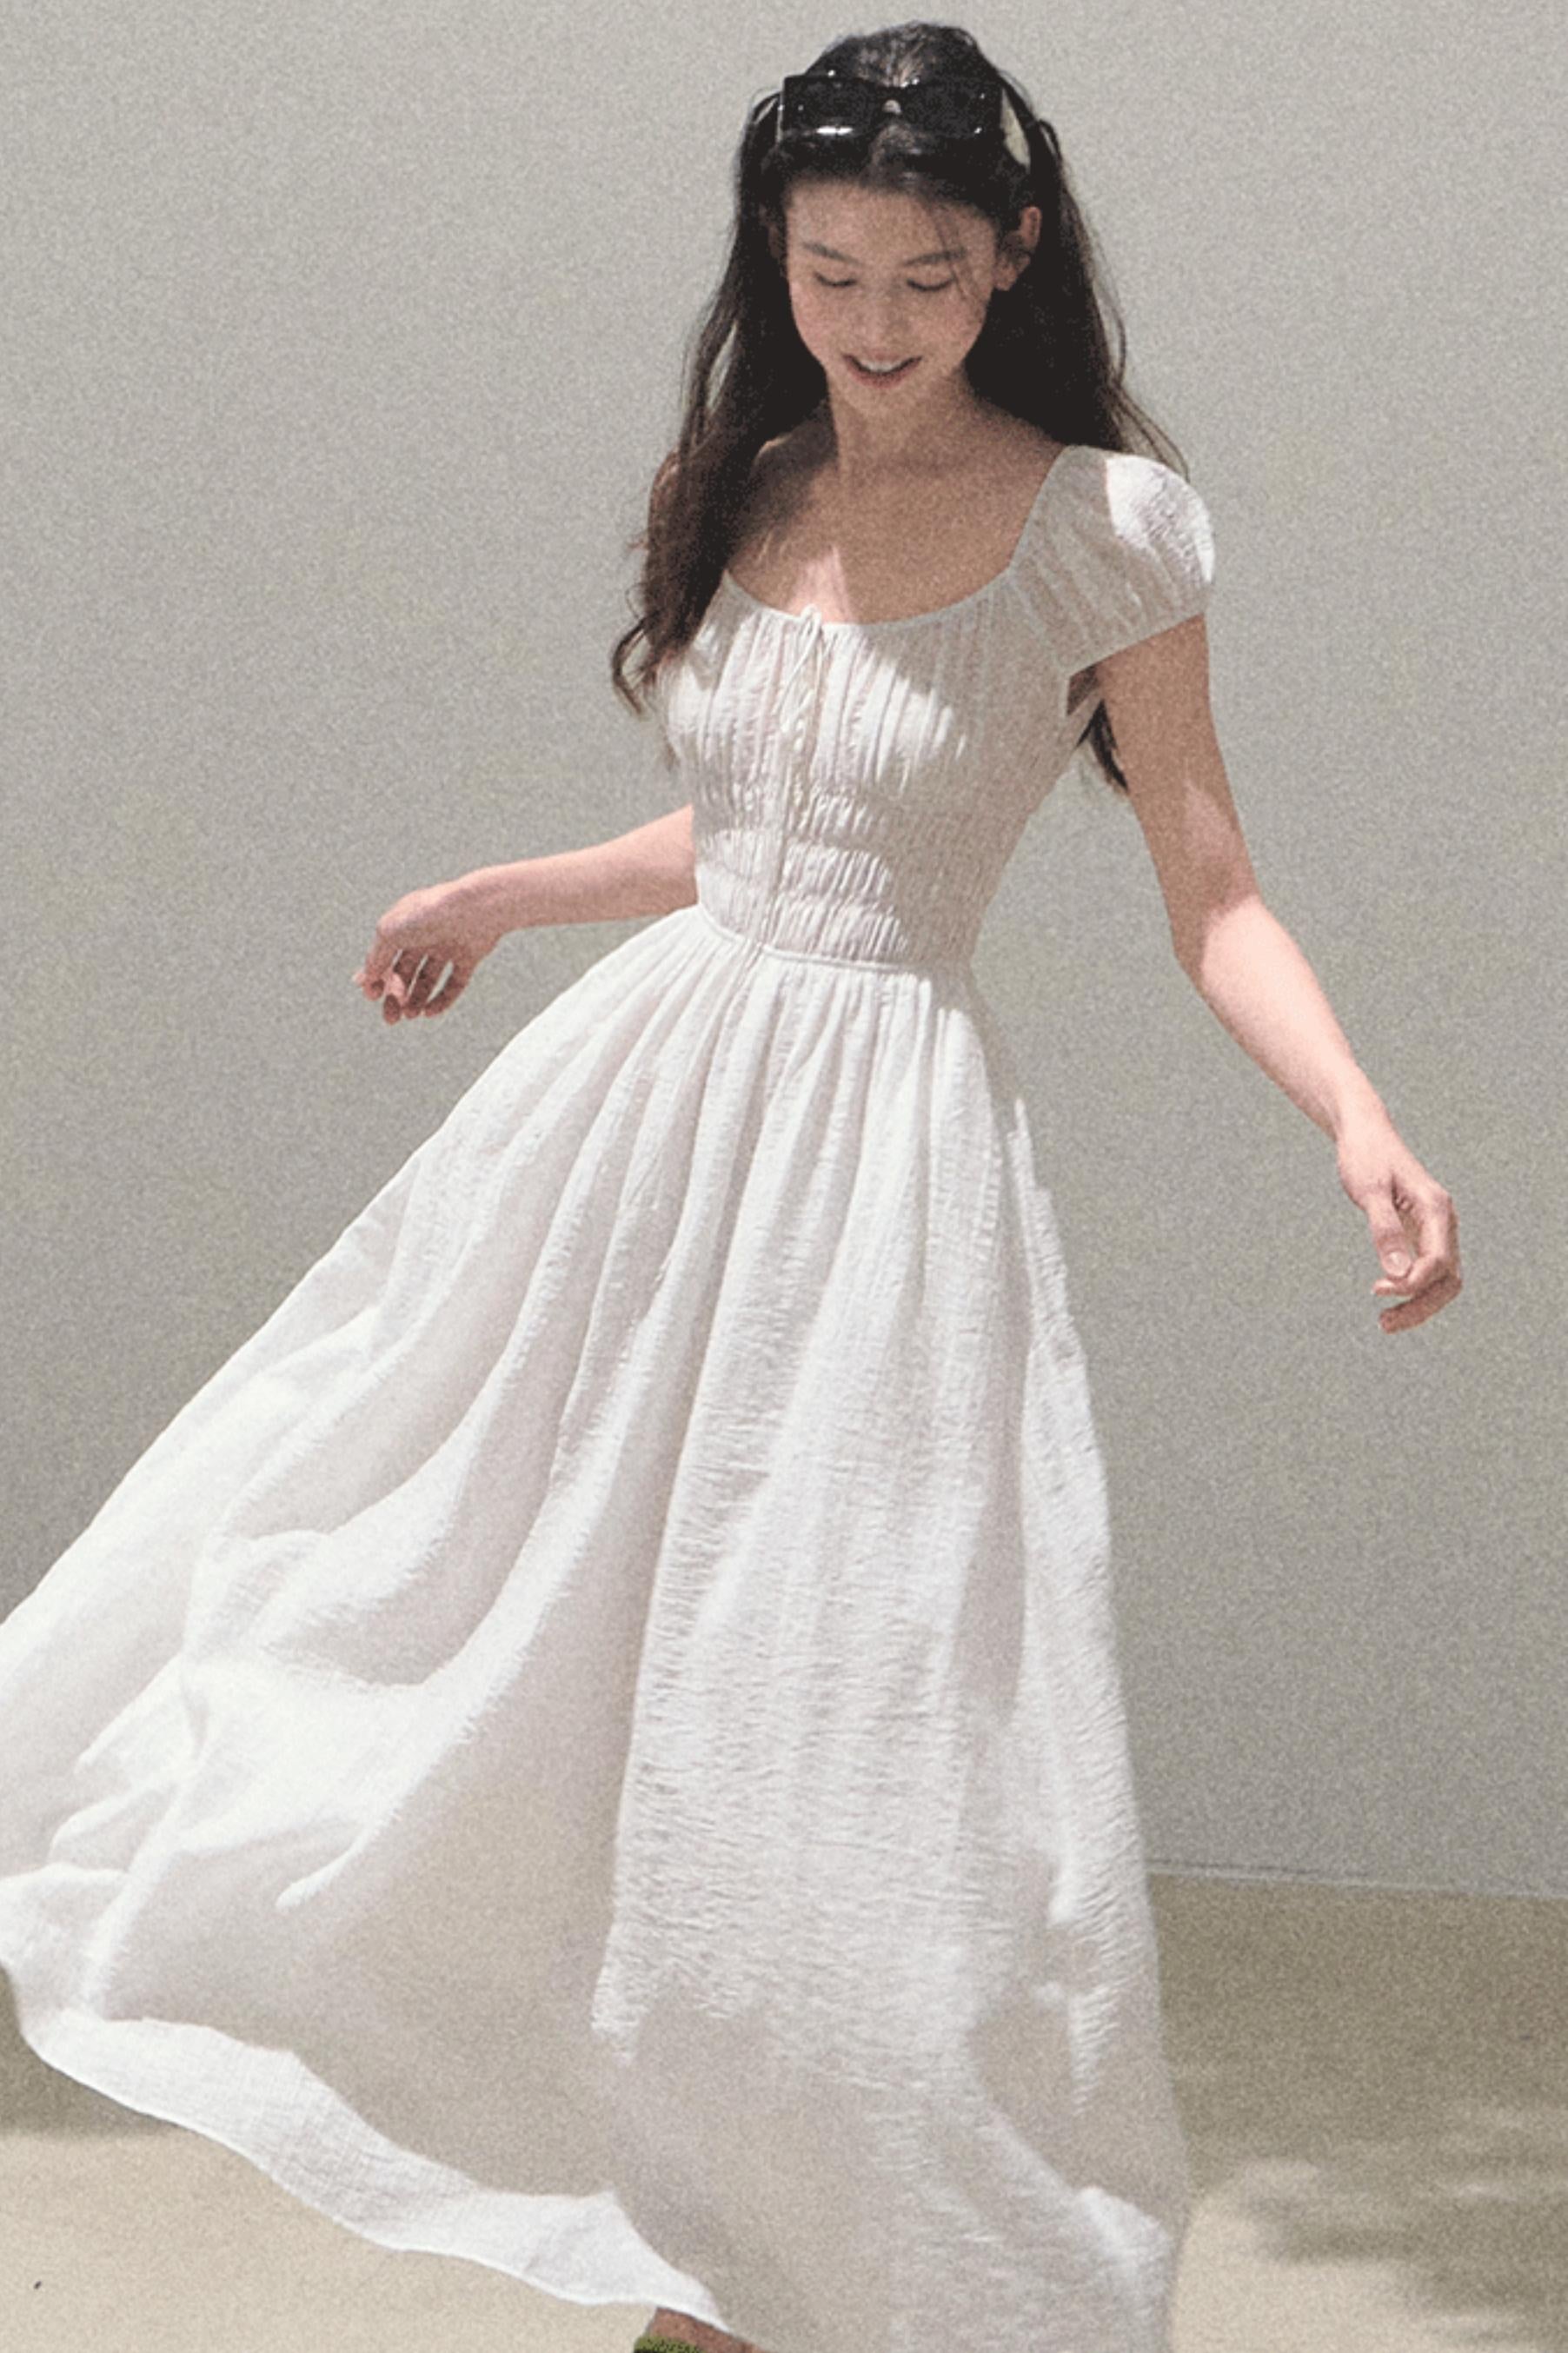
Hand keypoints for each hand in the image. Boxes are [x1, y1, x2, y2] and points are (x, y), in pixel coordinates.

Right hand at [350, 876, 507, 1024]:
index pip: (384, 957)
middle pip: (405, 972)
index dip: (376, 979)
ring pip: (428, 979)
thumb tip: (364, 979)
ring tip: (411, 1015)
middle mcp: (424, 935)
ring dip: (416, 1000)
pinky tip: (430, 1012)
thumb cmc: (428, 915)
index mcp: (402, 925)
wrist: (473, 909)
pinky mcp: (469, 955)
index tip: (372, 996)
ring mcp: (447, 945)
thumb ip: (376, 956)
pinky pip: (454, 983)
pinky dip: (442, 999)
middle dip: (395, 996)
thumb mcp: (390, 933)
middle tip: (392, 1018)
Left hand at [1335, 1113, 1461, 1332]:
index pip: (1438, 1262)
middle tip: (1383, 1324)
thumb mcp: (1370, 1191)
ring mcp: (1435, 1228)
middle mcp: (1443, 1222)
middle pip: (1448, 1279)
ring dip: (1419, 1304)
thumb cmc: (1365, 1156)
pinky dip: (1413, 1290)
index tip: (1376, 1289)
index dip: (1411, 1285)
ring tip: (1385, 1322)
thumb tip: (1398, 1274)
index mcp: (1436, 1209)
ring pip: (1442, 1279)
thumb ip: (1385, 1229)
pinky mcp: (1422, 1233)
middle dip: (1420, 1306)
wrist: (1365, 1133)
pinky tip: (1388, 1296)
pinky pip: (1428, 1270)